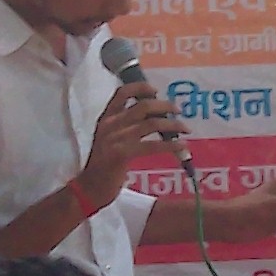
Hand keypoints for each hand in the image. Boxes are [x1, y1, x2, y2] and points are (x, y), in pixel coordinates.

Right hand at [81, 80, 179, 196]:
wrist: (90, 188)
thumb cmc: (103, 165)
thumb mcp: (109, 139)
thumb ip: (124, 126)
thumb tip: (154, 118)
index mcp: (106, 118)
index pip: (122, 93)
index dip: (141, 88)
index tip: (157, 91)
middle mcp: (110, 124)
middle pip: (143, 106)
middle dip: (165, 106)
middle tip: (178, 110)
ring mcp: (115, 138)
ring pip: (151, 124)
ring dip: (173, 125)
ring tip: (185, 129)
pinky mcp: (122, 154)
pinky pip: (153, 145)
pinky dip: (171, 145)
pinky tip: (182, 147)